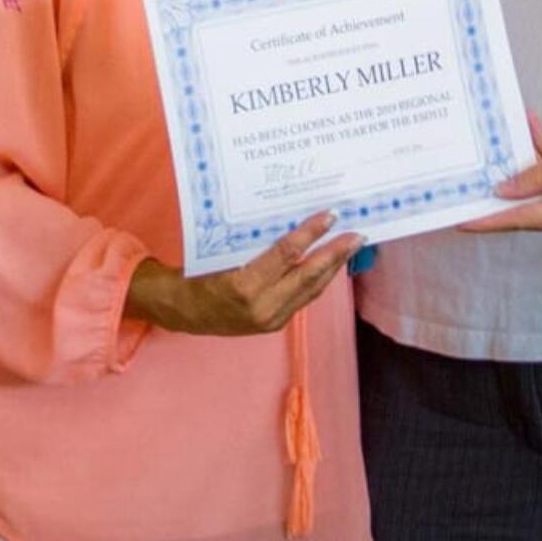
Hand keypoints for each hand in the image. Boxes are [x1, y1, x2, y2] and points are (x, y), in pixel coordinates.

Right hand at [126, 210, 363, 336]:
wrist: (183, 311)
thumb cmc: (200, 272)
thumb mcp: (224, 251)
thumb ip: (257, 242)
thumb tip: (293, 219)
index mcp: (245, 285)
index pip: (287, 254)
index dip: (311, 233)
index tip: (330, 215)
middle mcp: (262, 307)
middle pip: (308, 276)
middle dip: (336, 253)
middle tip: (357, 233)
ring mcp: (270, 319)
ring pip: (311, 290)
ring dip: (332, 268)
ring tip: (350, 247)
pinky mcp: (274, 325)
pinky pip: (303, 299)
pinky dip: (318, 280)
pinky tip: (329, 266)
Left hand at [462, 109, 541, 235]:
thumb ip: (538, 173)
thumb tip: (505, 191)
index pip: (521, 219)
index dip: (489, 220)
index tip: (461, 221)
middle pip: (531, 202)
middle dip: (507, 182)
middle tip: (471, 175)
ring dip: (532, 159)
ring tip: (518, 130)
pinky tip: (538, 129)